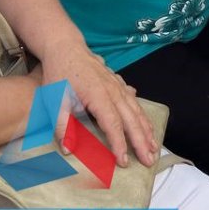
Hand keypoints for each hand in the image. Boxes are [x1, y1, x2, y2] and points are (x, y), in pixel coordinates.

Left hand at [37, 43, 156, 168]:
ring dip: (146, 129)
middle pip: (131, 119)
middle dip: (141, 141)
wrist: (66, 47)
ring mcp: (118, 86)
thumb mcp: (54, 100)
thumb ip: (62, 126)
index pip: (113, 124)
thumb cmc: (59, 74)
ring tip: (154, 146)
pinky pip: (134, 101)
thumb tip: (68, 150)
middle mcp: (113, 91)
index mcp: (98, 96)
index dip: (119, 144)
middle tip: (149, 160)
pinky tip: (147, 123)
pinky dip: (142, 115)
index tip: (123, 162)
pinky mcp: (118, 83)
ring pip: (137, 110)